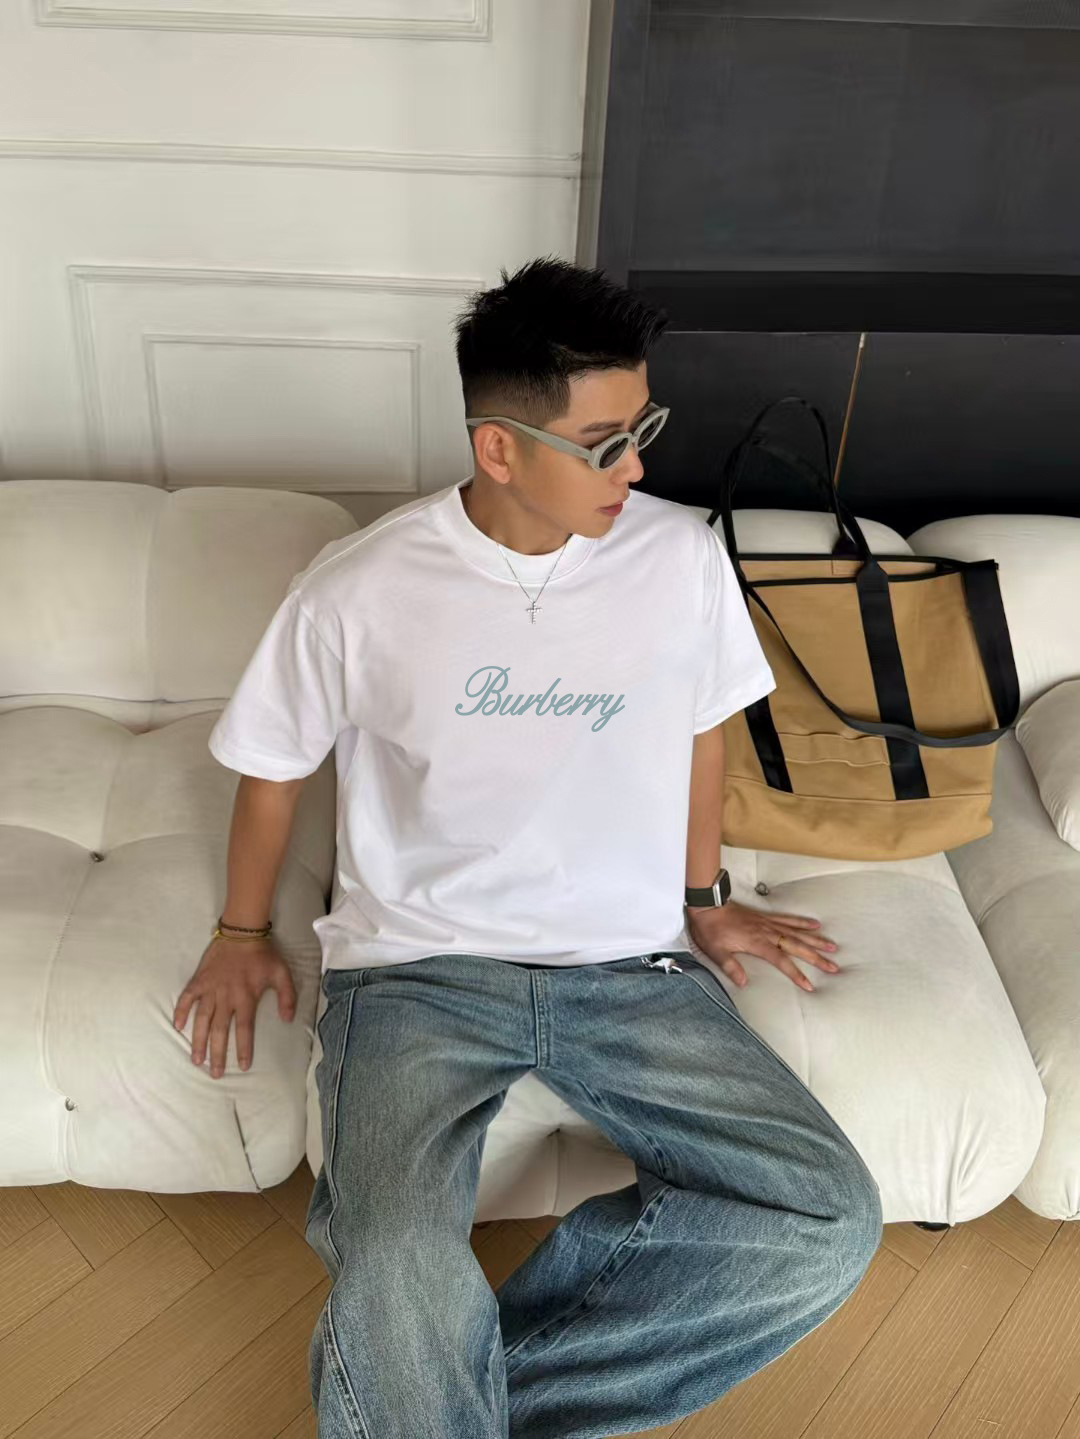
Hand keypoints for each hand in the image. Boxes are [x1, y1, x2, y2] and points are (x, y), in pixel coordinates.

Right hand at [173, 935, 296, 1079]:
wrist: (242, 931)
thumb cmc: (263, 954)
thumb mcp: (282, 973)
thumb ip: (287, 997)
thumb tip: (287, 1019)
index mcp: (246, 997)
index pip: (243, 1029)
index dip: (243, 1048)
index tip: (242, 1066)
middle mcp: (226, 997)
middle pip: (219, 1031)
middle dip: (217, 1054)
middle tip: (215, 1074)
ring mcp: (210, 989)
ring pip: (201, 1020)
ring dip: (198, 1041)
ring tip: (196, 1060)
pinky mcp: (199, 980)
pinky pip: (187, 998)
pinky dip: (181, 1011)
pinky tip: (178, 1026)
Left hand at [685, 900, 840, 992]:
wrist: (708, 903)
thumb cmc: (710, 929)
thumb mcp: (715, 951)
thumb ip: (730, 967)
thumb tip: (743, 982)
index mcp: (757, 943)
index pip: (782, 961)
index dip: (796, 974)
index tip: (809, 985)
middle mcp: (767, 933)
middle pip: (797, 946)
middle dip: (816, 958)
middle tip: (833, 967)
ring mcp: (768, 923)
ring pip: (797, 933)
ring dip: (815, 940)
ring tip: (832, 947)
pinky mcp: (765, 917)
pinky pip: (788, 919)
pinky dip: (802, 922)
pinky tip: (815, 925)